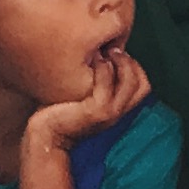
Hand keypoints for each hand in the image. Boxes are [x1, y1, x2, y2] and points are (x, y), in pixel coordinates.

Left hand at [23, 44, 151, 170]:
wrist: (45, 138)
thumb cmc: (57, 114)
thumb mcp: (82, 100)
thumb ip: (94, 85)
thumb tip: (97, 56)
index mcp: (117, 110)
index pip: (143, 85)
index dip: (134, 67)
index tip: (115, 55)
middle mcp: (118, 112)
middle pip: (143, 84)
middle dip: (132, 63)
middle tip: (114, 50)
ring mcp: (109, 113)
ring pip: (131, 82)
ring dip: (122, 62)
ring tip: (106, 52)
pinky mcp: (96, 111)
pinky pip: (108, 83)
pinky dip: (103, 67)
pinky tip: (92, 60)